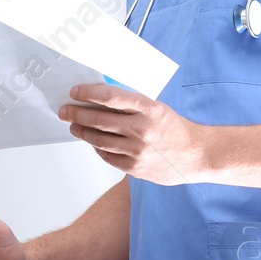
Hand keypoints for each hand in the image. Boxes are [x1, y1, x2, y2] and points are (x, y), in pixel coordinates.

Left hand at [58, 84, 205, 184]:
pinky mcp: (135, 167)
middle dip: (77, 114)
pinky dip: (97, 147)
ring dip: (82, 132)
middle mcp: (142, 129)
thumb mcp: (156, 108)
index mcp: (149, 109)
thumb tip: (100, 99)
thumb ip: (131, 105)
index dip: (89, 94)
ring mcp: (138, 150)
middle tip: (65, 111)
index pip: (111, 98)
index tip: (75, 92)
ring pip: (99, 140)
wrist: (195, 155)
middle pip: (99, 119)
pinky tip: (92, 142)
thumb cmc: (175, 129)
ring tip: (74, 126)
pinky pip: (107, 156)